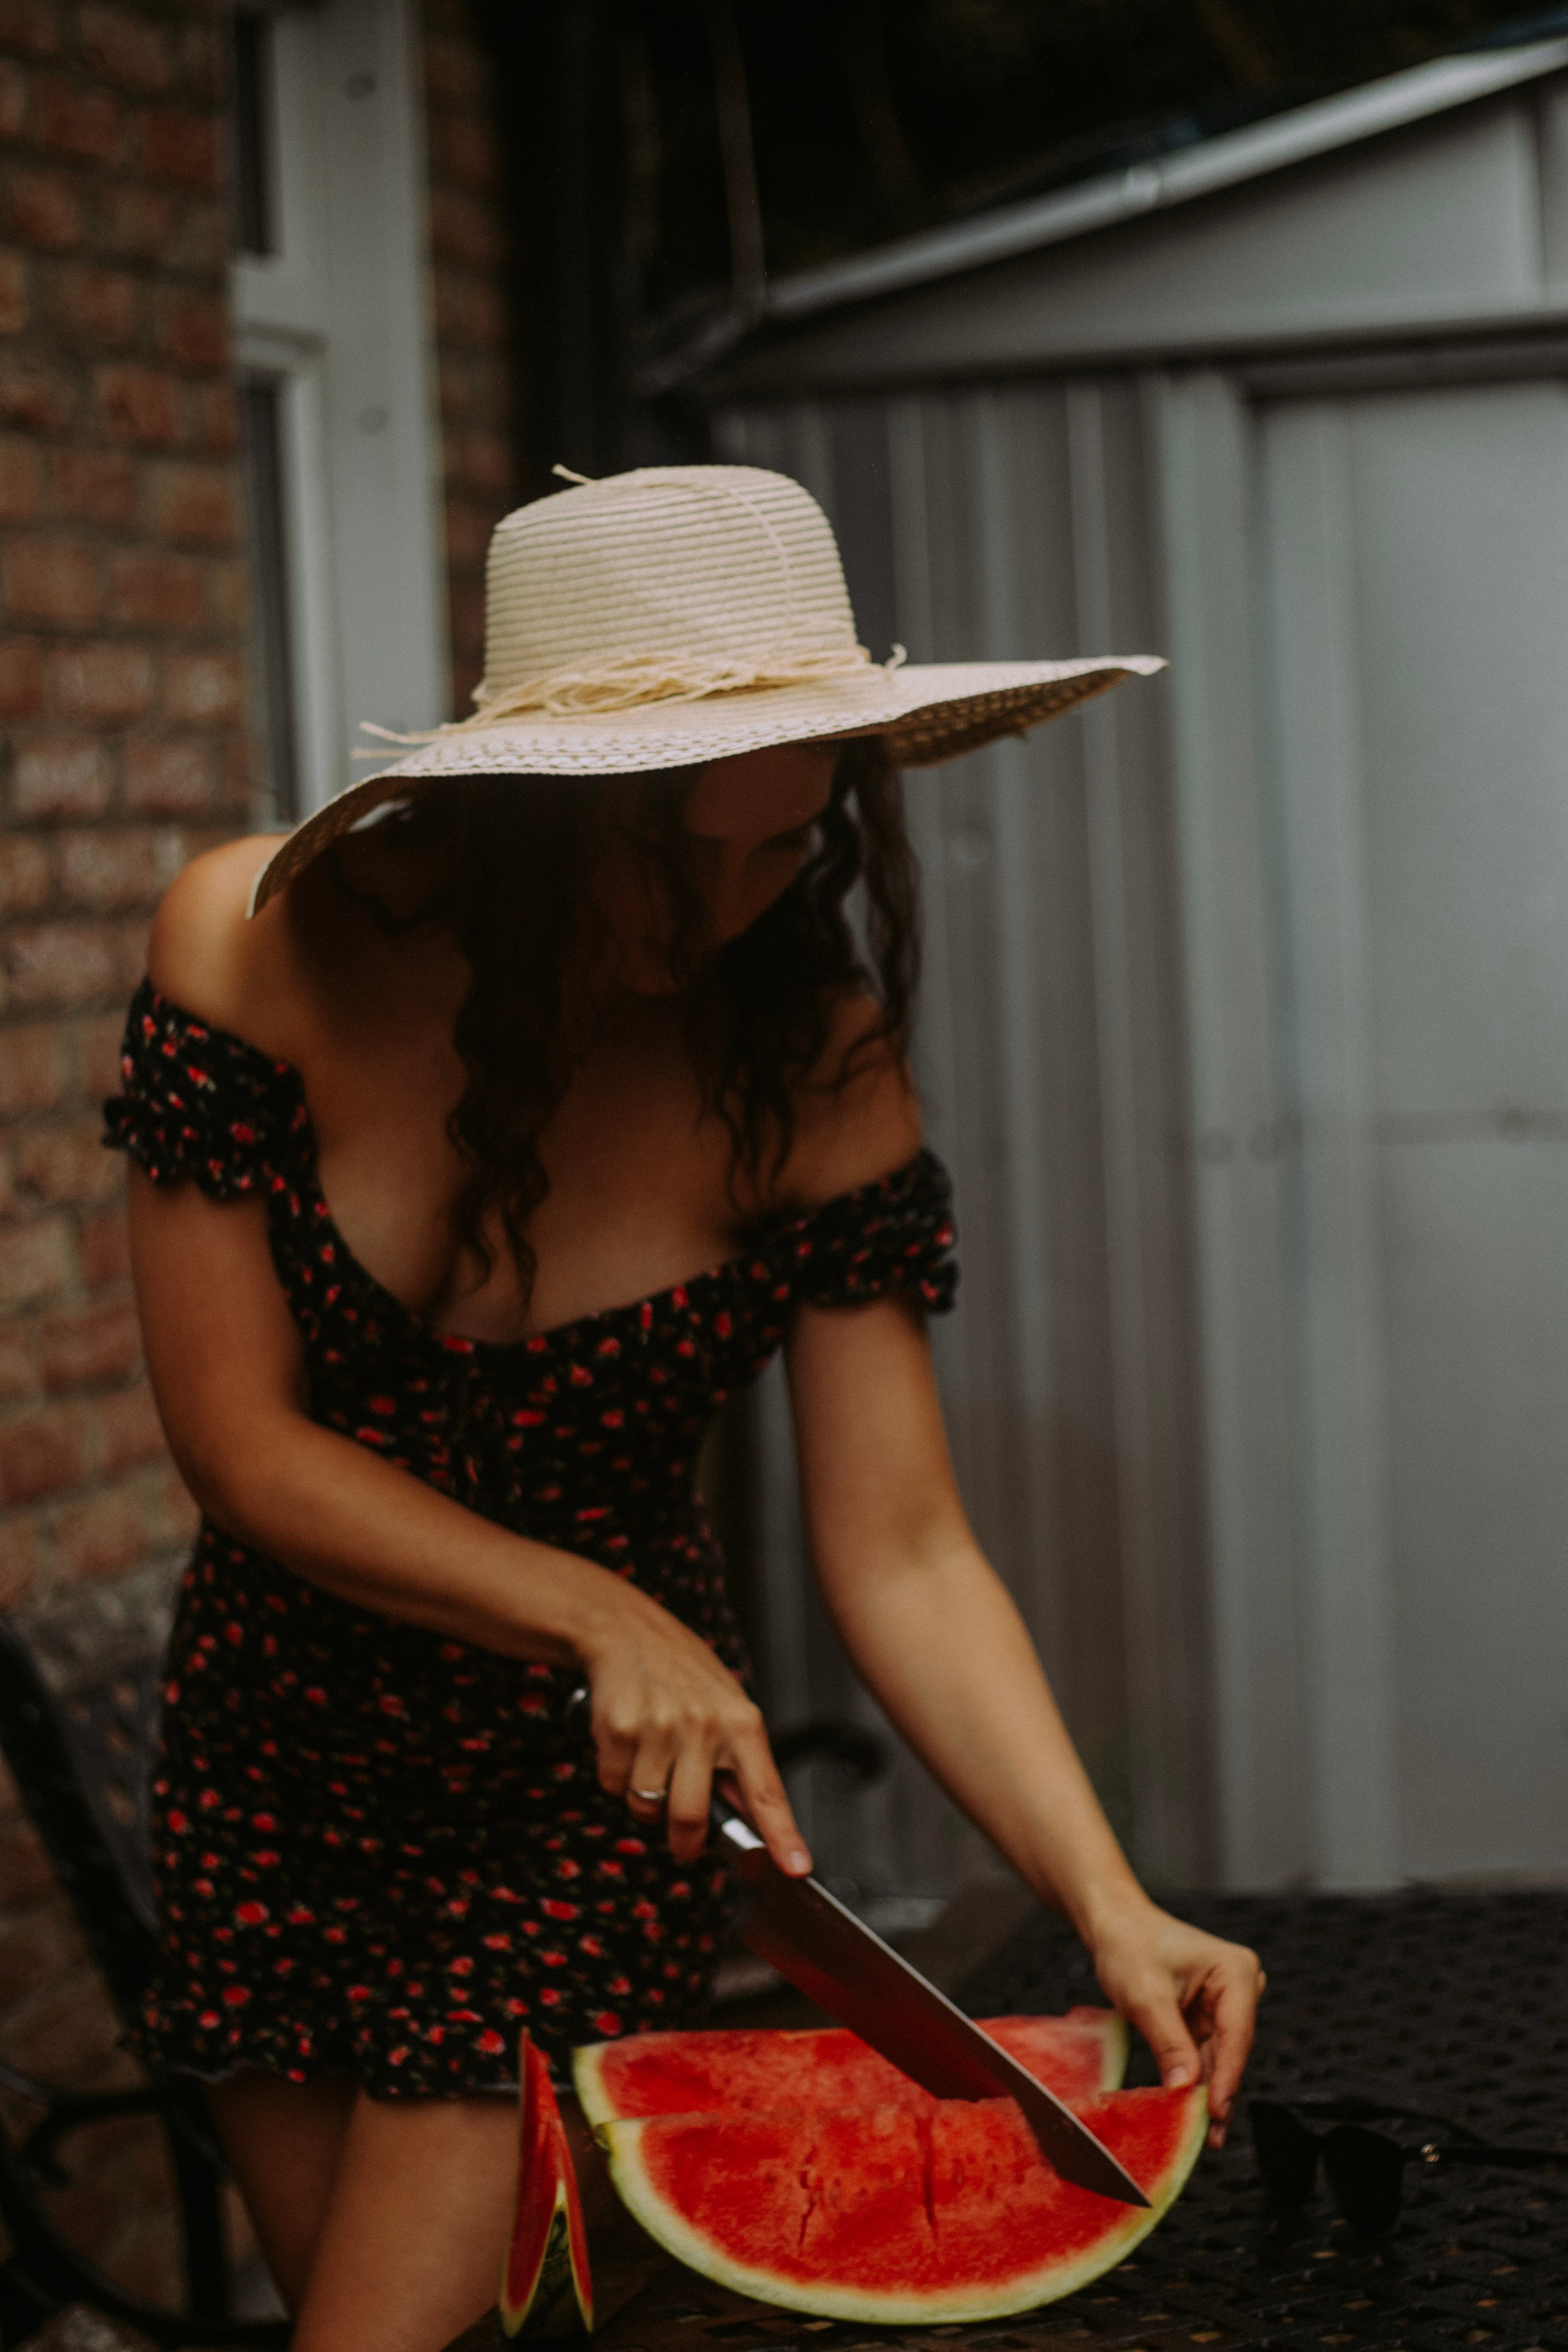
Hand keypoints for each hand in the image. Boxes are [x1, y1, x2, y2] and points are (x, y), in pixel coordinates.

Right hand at [579, 1581, 811, 1878]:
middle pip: (692, 1818)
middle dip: (684, 1841)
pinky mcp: (619, 1728)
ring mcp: (660, 1727)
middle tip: (683, 1840)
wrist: (626, 1629)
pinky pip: (613, 1784)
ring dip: (644, 1799)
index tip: (795, 1869)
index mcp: (742, 1722)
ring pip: (646, 1806)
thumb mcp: (727, 1708)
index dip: (782, 1836)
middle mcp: (705, 1725)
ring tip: (651, 1758)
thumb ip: (740, 1765)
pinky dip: (616, 1775)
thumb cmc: (683, 1674)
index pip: (767, 1792)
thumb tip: (755, 1824)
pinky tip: (627, 1742)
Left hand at [1086, 1898, 1264, 2148]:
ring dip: (1207, 2094)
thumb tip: (1186, 2090)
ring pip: (1219, 2060)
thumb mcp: (1147, 1997)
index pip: (1237, 2034)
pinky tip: (1189, 2113)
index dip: (1226, 2078)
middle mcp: (1239, 1988)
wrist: (1113, 1925)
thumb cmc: (1129, 1946)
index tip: (1214, 2113)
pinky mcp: (1208, 2018)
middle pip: (1231, 2051)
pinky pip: (1204, 2057)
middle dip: (1217, 2091)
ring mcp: (1225, 2004)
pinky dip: (1195, 2082)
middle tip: (1207, 2138)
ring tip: (1201, 2137)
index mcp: (1235, 1972)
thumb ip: (1169, 2043)